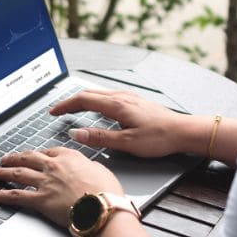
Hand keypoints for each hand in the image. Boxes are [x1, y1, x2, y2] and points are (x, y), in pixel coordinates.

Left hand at [0, 147, 122, 226]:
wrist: (103, 208)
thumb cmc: (107, 192)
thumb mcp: (102, 170)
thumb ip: (89, 167)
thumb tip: (88, 169)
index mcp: (69, 156)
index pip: (49, 151)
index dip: (38, 154)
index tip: (33, 156)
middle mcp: (54, 166)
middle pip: (28, 158)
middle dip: (14, 158)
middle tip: (5, 159)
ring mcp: (44, 182)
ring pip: (17, 173)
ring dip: (2, 172)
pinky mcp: (39, 200)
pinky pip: (14, 196)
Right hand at [51, 89, 185, 157]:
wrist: (183, 131)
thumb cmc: (160, 137)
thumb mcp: (126, 142)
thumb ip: (100, 137)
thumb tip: (77, 134)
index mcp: (116, 104)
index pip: (83, 99)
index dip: (65, 105)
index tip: (53, 112)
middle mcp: (121, 97)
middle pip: (89, 94)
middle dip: (70, 102)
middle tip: (58, 111)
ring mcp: (129, 97)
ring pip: (99, 94)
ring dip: (83, 100)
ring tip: (73, 110)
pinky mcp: (135, 102)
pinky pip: (108, 97)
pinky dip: (95, 101)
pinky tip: (98, 110)